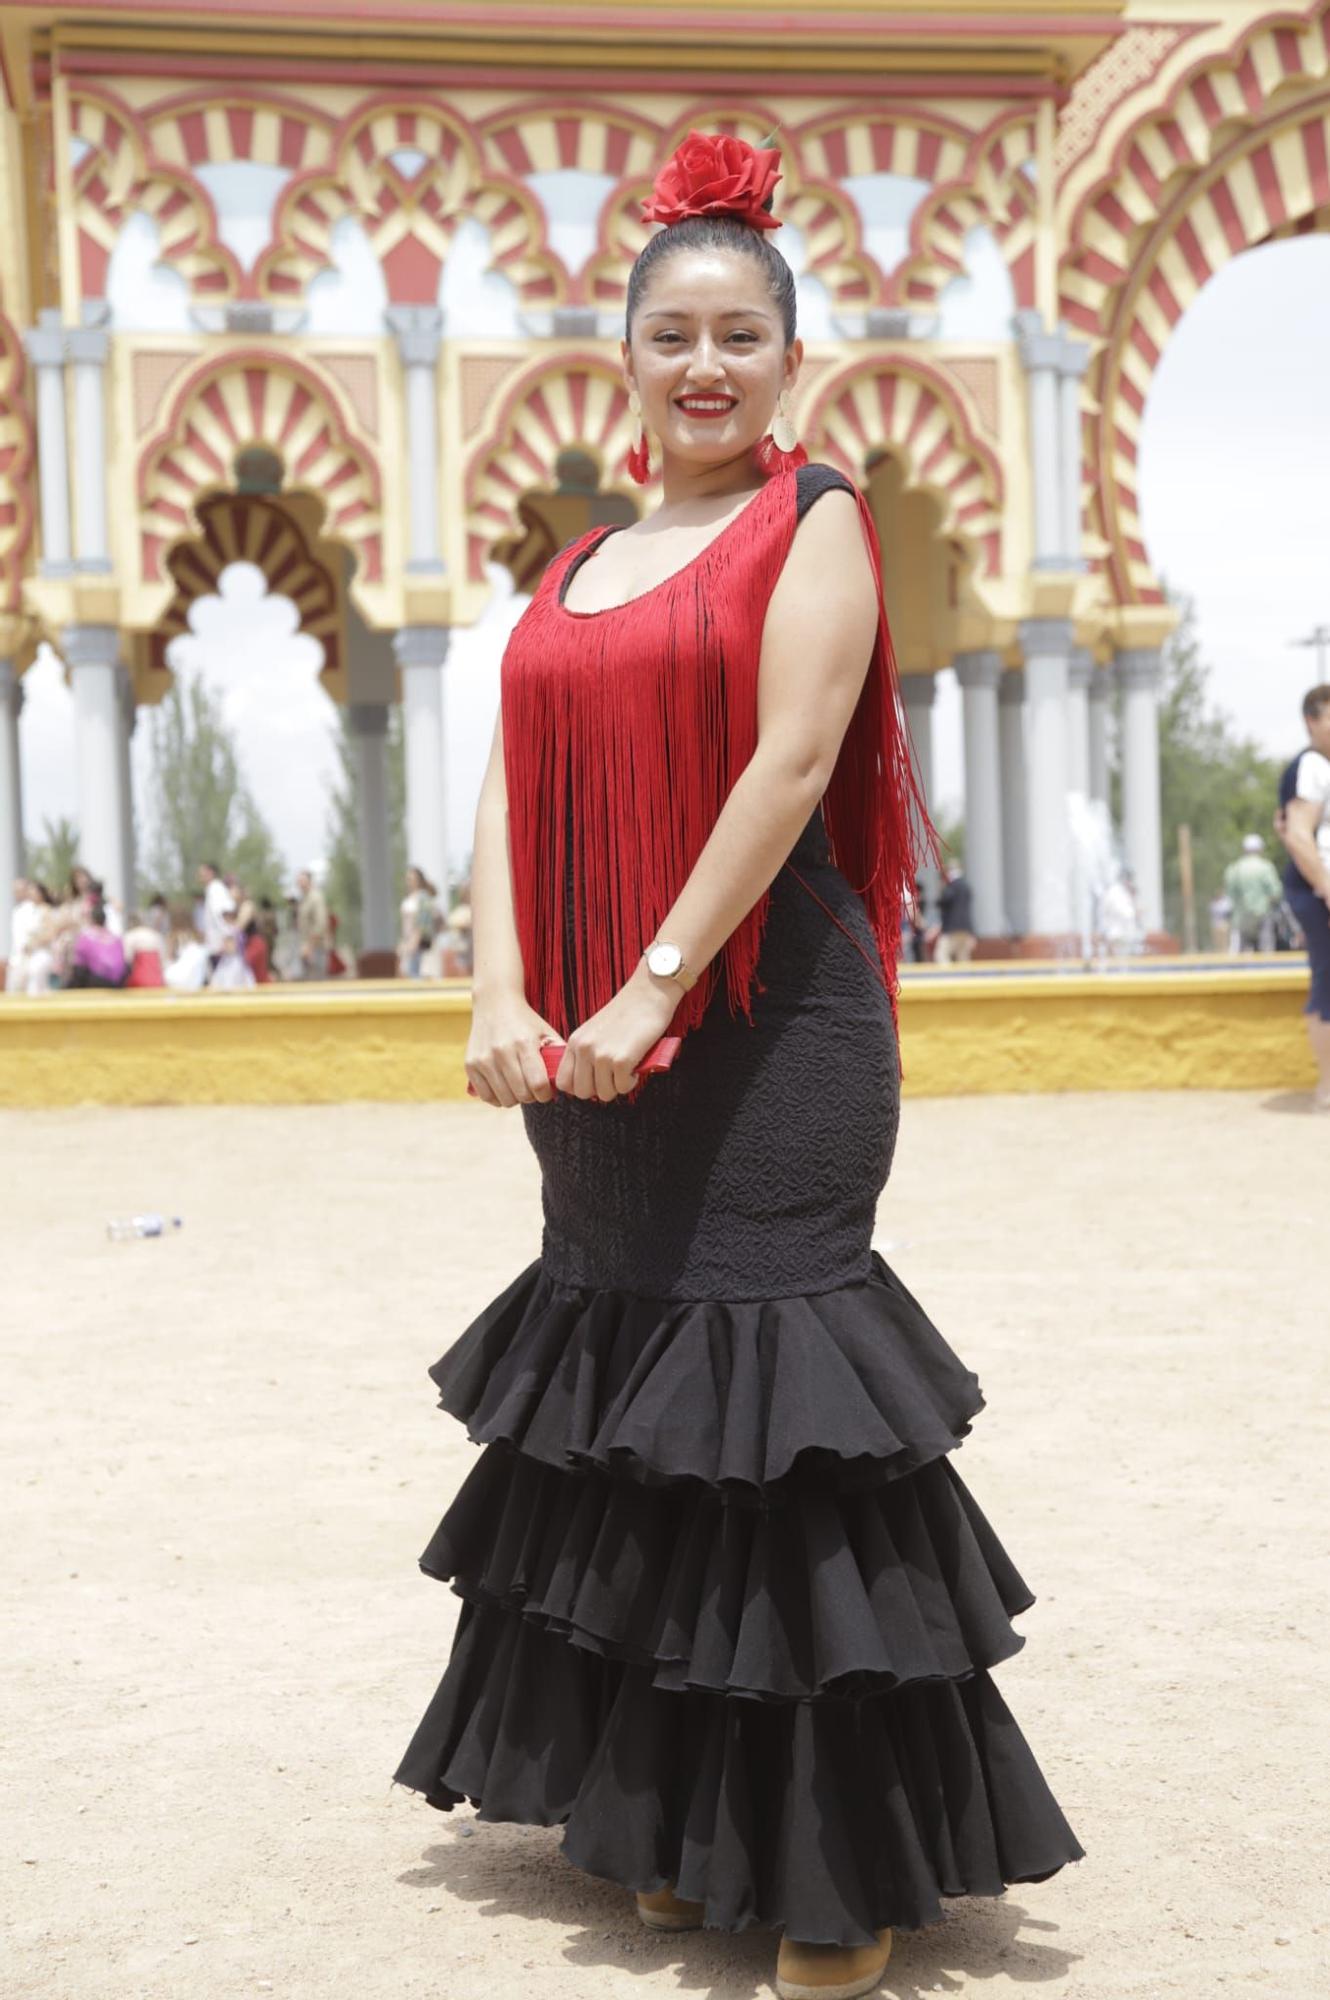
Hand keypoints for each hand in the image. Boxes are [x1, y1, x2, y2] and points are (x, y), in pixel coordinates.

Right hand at [466, 991, 562, 1106]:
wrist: (495, 1004)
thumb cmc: (526, 1022)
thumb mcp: (546, 1032)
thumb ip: (559, 1056)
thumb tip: (568, 1084)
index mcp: (524, 1043)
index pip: (538, 1084)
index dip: (546, 1094)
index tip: (547, 1091)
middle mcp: (502, 1052)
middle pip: (522, 1095)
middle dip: (532, 1096)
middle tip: (533, 1088)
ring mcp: (484, 1059)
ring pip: (505, 1099)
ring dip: (515, 1098)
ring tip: (519, 1086)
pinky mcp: (471, 1065)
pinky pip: (487, 1096)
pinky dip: (497, 1097)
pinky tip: (504, 1087)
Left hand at [554, 960, 682, 1102]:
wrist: (648, 994)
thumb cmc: (627, 1012)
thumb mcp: (595, 1031)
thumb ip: (587, 1054)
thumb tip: (590, 1083)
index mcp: (575, 1042)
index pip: (564, 1082)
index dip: (580, 1087)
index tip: (595, 1081)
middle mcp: (584, 1049)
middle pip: (583, 1092)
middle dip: (600, 1089)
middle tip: (614, 1077)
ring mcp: (601, 1055)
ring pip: (604, 1094)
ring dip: (618, 1086)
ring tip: (626, 1069)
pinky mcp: (621, 1060)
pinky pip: (622, 1088)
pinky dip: (631, 1082)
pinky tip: (635, 1066)